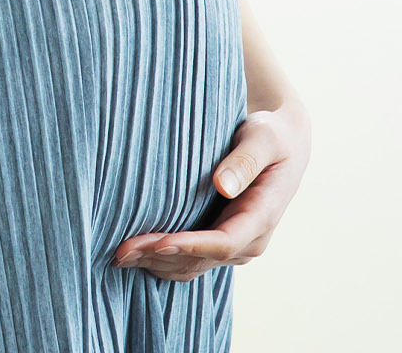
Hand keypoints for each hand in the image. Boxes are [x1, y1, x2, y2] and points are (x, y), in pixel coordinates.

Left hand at [110, 97, 311, 281]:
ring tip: (118, 255)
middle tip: (120, 251)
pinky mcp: (221, 242)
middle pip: (200, 259)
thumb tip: (222, 185)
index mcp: (263, 216)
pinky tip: (135, 253)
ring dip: (156, 264)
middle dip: (159, 257)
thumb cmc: (272, 134)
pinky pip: (189, 261)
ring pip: (192, 267)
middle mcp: (250, 240)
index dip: (189, 246)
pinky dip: (162, 260)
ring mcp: (235, 246)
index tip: (158, 243)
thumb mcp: (264, 137)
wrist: (283, 145)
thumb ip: (245, 160)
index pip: (224, 242)